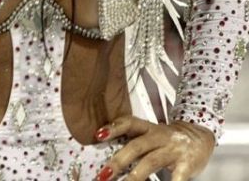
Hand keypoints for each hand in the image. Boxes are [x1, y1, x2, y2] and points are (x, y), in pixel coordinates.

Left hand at [93, 116, 214, 180]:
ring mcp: (173, 150)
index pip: (129, 123)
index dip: (114, 127)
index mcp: (149, 128)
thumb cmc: (169, 138)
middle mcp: (159, 136)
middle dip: (119, 161)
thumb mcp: (152, 134)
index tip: (98, 135)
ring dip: (135, 176)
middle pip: (136, 146)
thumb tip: (108, 153)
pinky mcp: (187, 164)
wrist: (200, 134)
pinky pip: (177, 177)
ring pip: (151, 162)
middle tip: (104, 174)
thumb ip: (134, 140)